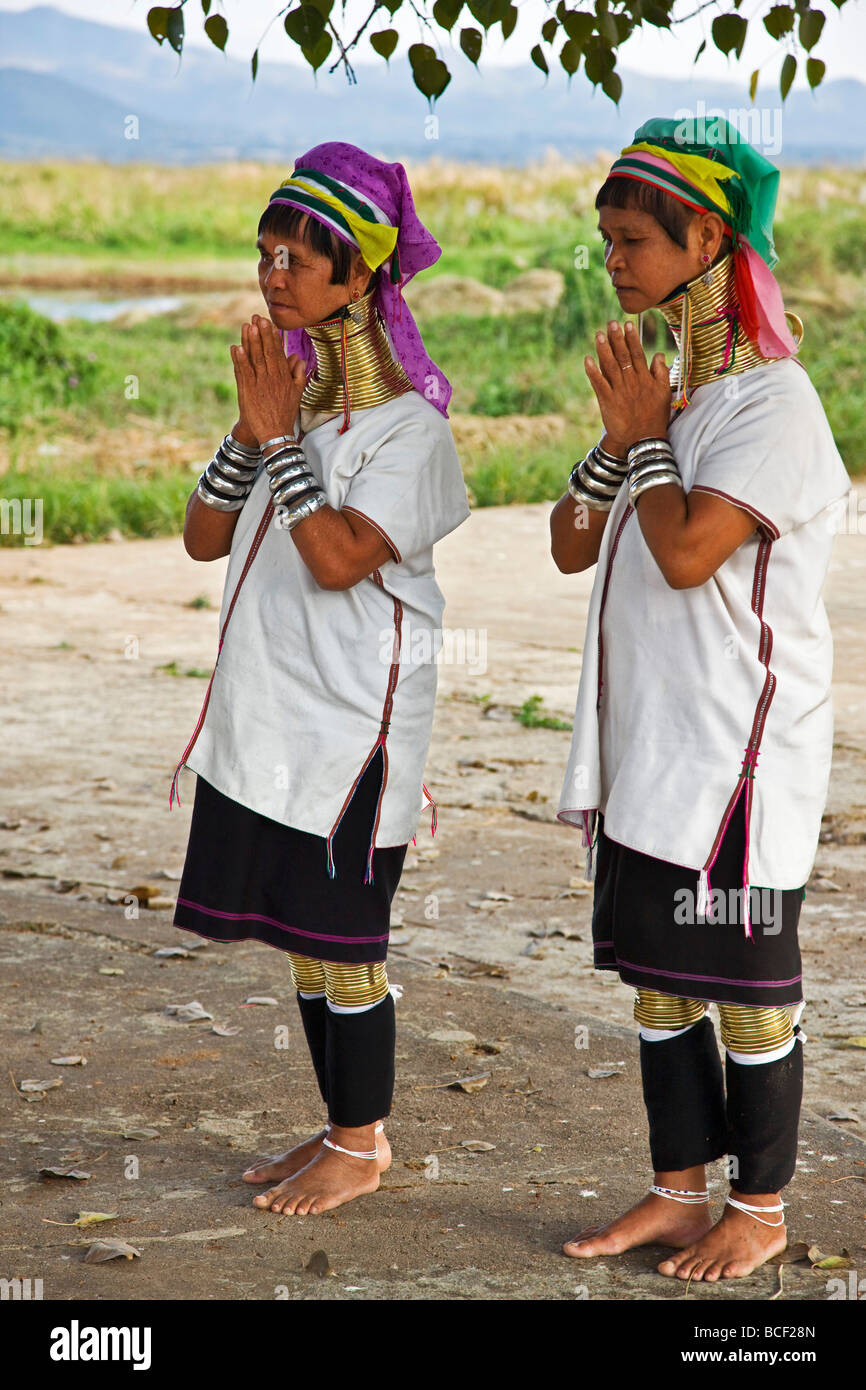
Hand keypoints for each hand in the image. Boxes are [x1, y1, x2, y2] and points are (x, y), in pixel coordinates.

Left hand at [230, 314, 307, 445]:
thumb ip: (298, 374)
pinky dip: (239, 360)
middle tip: (257, 317)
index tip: (269, 323)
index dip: (272, 337)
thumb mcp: (297, 393)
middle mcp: (272, 378)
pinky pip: (243, 373)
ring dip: (250, 343)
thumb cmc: (285, 413)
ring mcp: (259, 384)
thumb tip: (299, 359)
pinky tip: (235, 348)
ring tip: (247, 326)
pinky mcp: (248, 392)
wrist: (275, 434)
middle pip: (266, 352)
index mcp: (284, 377)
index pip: (278, 353)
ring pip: (254, 360)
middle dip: (261, 334)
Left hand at [584, 320, 670, 451]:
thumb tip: (659, 355)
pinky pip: (599, 384)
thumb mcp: (664, 393)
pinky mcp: (608, 401)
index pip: (637, 354)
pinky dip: (593, 372)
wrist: (643, 439)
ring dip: (603, 350)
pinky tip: (587, 359)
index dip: (632, 338)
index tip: (627, 324)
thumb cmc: (655, 416)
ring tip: (598, 335)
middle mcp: (631, 382)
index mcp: (645, 378)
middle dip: (617, 339)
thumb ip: (661, 372)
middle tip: (611, 323)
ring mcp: (619, 391)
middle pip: (623, 356)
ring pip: (610, 366)